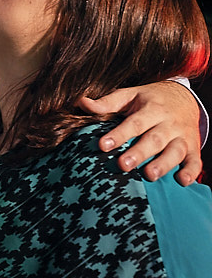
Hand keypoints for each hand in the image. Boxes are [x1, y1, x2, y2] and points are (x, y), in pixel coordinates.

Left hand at [78, 81, 202, 183]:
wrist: (184, 97)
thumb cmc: (149, 99)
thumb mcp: (129, 95)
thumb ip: (107, 102)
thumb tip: (82, 103)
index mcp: (152, 108)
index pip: (134, 123)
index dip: (119, 134)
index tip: (103, 145)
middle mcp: (169, 123)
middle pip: (155, 139)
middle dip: (139, 153)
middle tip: (123, 165)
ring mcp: (183, 136)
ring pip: (176, 151)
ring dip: (164, 164)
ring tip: (149, 175)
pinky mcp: (193, 148)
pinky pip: (196, 161)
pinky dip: (192, 171)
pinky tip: (182, 181)